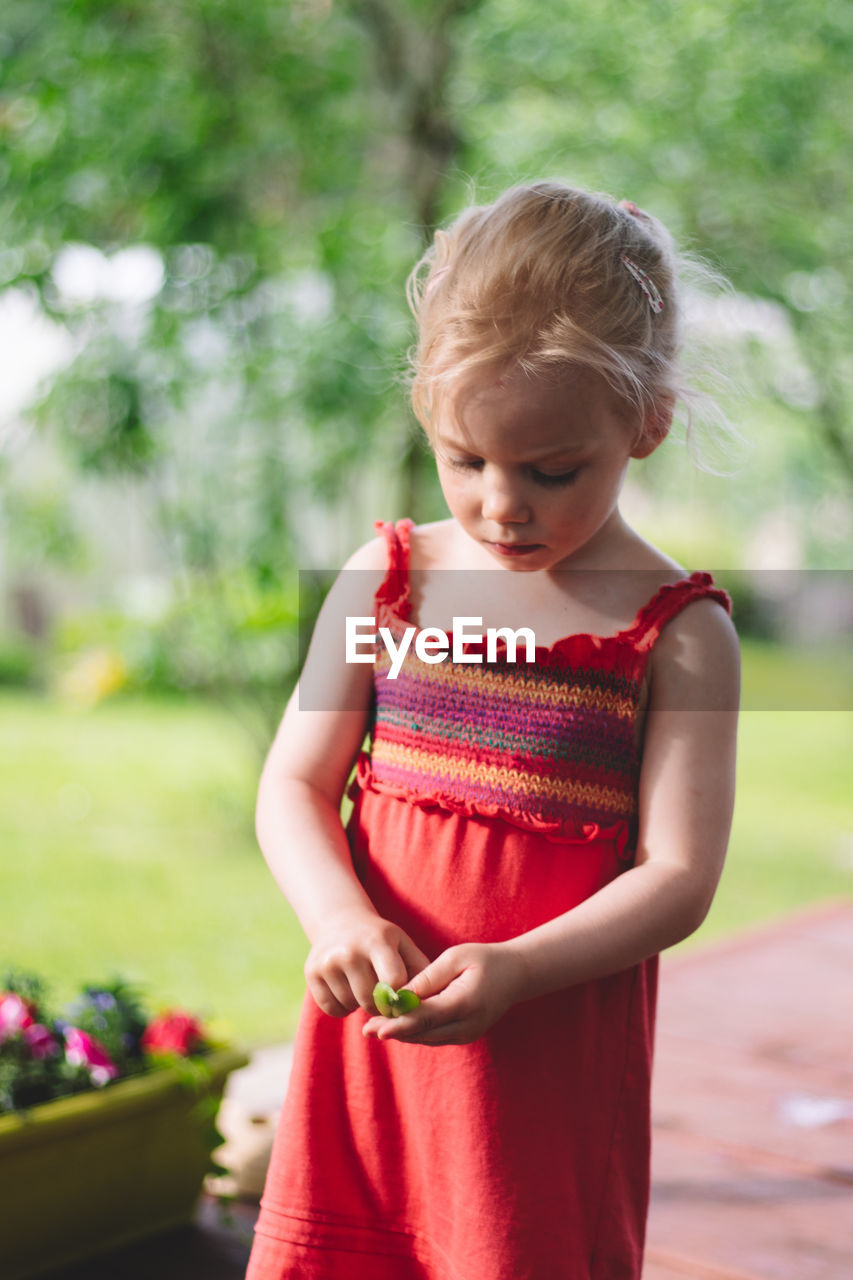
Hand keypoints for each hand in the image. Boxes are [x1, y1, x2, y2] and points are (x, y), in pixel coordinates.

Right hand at [305, 907, 429, 1018]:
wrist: (340, 922)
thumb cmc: (381, 939)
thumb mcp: (403, 944)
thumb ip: (420, 970)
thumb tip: (429, 1002)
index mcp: (377, 941)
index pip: (394, 981)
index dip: (401, 995)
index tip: (402, 997)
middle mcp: (349, 950)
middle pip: (372, 1000)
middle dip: (381, 1004)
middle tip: (384, 995)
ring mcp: (327, 962)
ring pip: (352, 1006)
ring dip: (361, 1005)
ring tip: (365, 987)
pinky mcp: (311, 973)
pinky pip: (332, 1009)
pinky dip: (343, 1008)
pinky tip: (348, 990)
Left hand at [362, 941, 527, 1045]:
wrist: (516, 975)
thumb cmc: (485, 959)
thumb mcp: (456, 957)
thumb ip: (429, 977)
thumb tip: (402, 993)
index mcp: (465, 1003)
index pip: (426, 1018)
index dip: (399, 1024)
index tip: (377, 1028)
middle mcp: (467, 1025)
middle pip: (423, 1033)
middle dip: (394, 1031)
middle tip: (366, 1028)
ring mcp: (467, 1034)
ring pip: (427, 1038)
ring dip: (402, 1033)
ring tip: (374, 1027)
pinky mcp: (464, 1035)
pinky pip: (435, 1036)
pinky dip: (415, 1032)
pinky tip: (396, 1025)